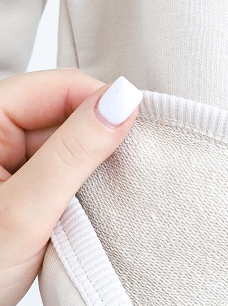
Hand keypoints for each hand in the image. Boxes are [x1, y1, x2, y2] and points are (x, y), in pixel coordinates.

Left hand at [0, 68, 142, 305]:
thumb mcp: (26, 211)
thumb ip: (76, 152)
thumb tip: (125, 99)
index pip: (62, 86)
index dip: (104, 109)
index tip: (136, 144)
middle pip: (68, 113)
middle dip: (98, 146)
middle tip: (111, 189)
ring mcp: (4, 161)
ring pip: (69, 145)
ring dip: (89, 175)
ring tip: (90, 211)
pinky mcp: (16, 187)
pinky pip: (61, 173)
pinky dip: (79, 194)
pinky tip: (81, 219)